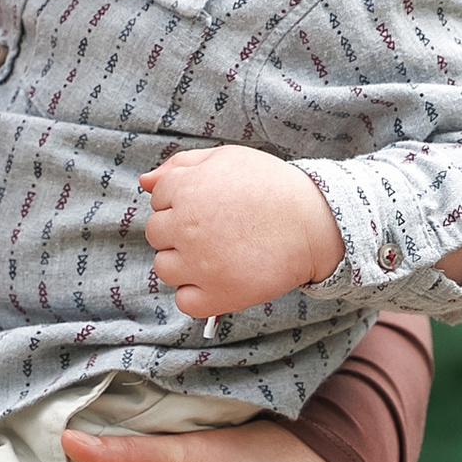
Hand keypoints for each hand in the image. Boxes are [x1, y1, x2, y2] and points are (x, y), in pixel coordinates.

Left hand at [142, 147, 340, 320]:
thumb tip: (145, 182)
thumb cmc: (272, 187)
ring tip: (219, 255)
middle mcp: (186, 228)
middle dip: (180, 231)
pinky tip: (220, 280)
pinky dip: (198, 296)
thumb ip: (181, 166)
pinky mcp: (218, 295)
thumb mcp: (227, 159)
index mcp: (185, 191)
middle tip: (217, 230)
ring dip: (185, 264)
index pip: (159, 200)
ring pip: (165, 268)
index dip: (183, 202)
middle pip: (157, 234)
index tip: (211, 206)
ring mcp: (200, 264)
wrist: (316, 222)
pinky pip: (185, 302)